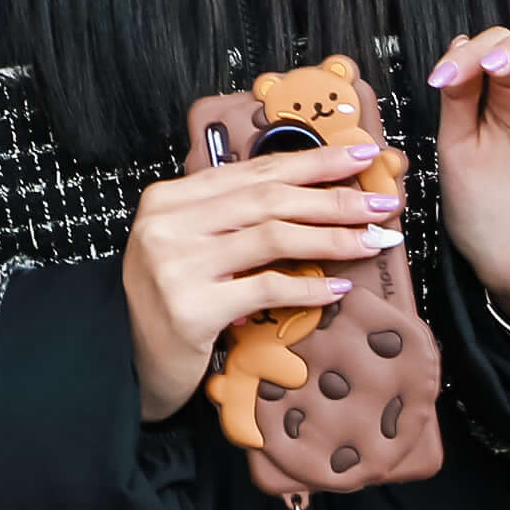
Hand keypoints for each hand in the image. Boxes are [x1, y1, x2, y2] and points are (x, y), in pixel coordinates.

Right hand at [120, 143, 401, 422]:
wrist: (126, 355)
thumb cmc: (171, 297)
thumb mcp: (191, 245)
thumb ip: (231, 218)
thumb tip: (310, 197)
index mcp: (169, 197)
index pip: (253, 171)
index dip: (311, 160)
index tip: (359, 154)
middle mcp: (170, 223)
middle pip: (267, 198)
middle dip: (333, 196)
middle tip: (382, 201)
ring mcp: (178, 264)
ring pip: (272, 237)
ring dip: (331, 237)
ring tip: (373, 239)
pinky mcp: (193, 307)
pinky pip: (265, 288)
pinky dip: (307, 286)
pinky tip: (338, 288)